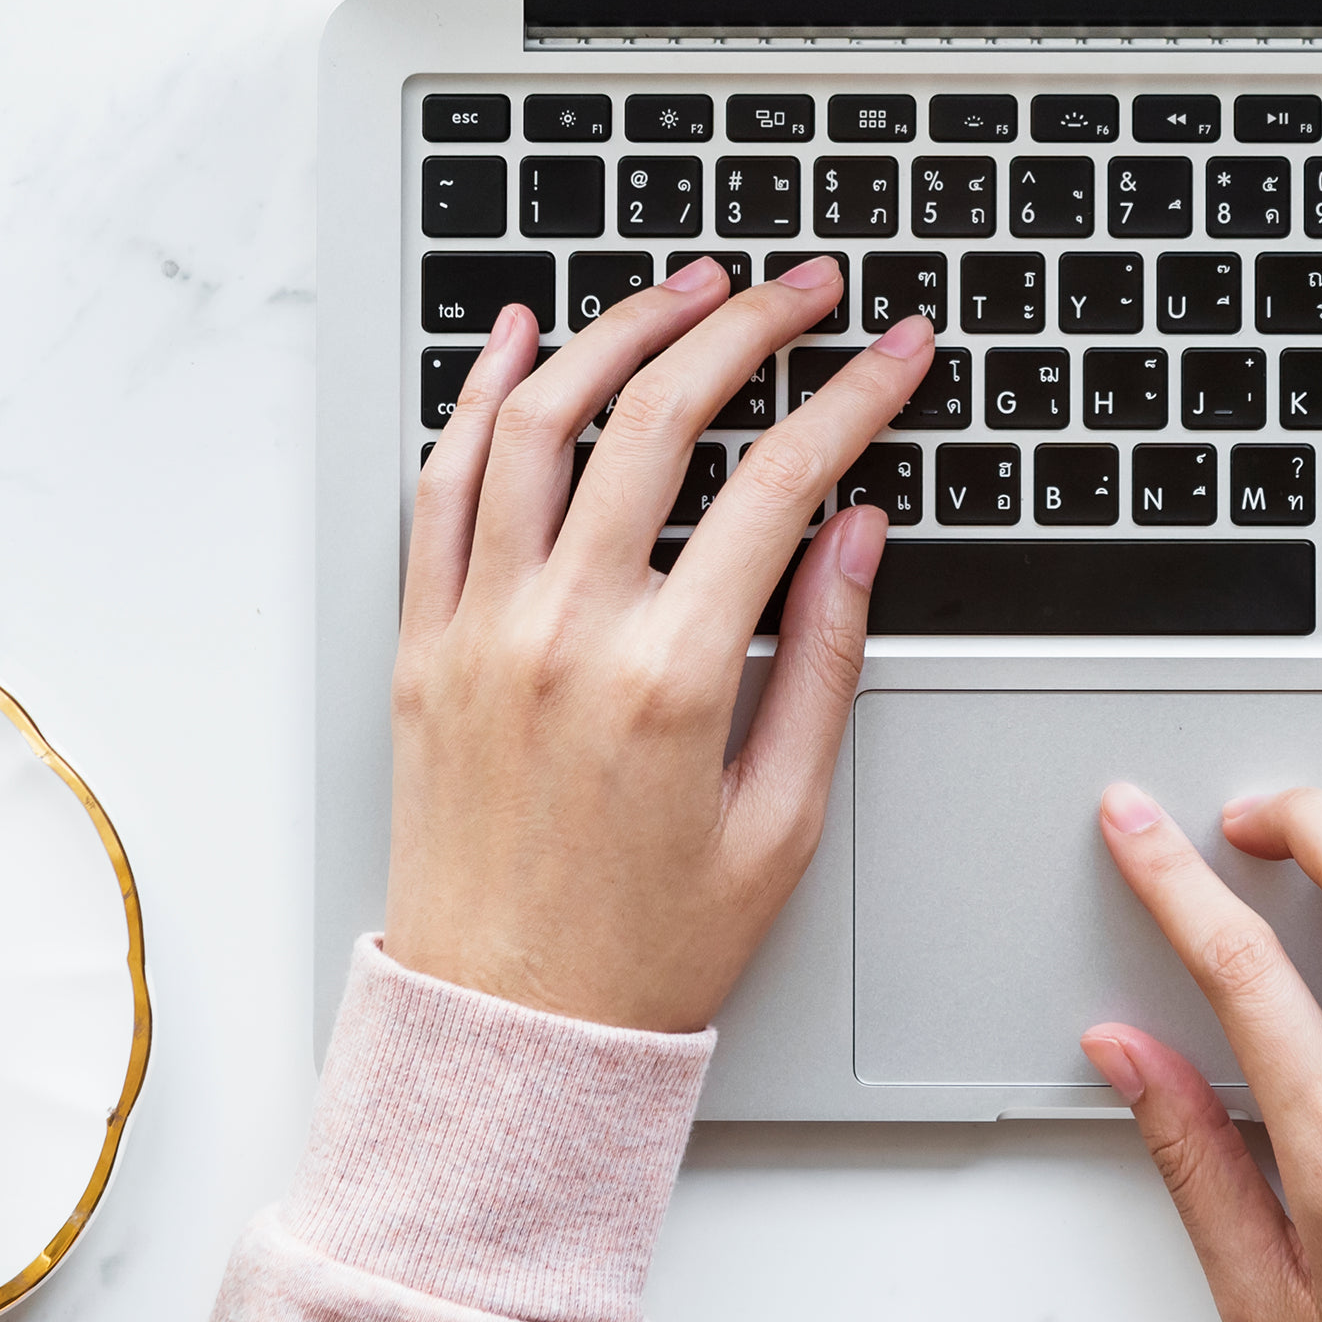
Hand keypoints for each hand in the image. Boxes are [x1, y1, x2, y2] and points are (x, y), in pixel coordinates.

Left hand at [386, 257, 932, 1031]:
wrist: (508, 1033)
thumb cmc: (649, 947)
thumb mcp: (782, 819)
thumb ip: (825, 658)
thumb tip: (858, 528)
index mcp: (671, 679)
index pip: (781, 481)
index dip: (855, 395)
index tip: (897, 351)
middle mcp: (566, 634)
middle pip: (661, 416)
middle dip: (749, 325)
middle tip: (804, 288)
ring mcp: (481, 630)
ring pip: (542, 421)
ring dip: (619, 329)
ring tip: (687, 289)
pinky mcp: (424, 645)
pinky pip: (441, 486)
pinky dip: (481, 397)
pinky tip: (522, 340)